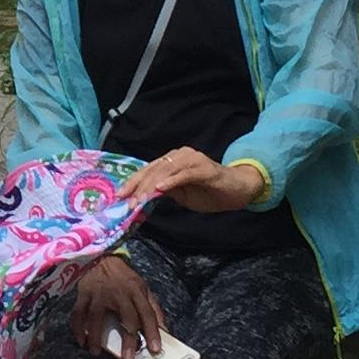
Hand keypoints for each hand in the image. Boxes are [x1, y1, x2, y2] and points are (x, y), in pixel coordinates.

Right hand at [70, 253, 166, 358]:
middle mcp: (119, 293)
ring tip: (95, 352)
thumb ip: (153, 309)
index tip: (154, 350)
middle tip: (127, 358)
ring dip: (96, 336)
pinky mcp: (84, 294)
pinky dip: (77, 328)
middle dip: (128, 339)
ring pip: (97, 317)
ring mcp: (99, 294)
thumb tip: (165, 330)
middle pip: (126, 318)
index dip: (152, 332)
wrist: (101, 257)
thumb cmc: (124, 278)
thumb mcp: (143, 288)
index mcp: (136, 291)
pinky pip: (78, 313)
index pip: (147, 314)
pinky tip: (81, 341)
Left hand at [124, 145, 266, 214]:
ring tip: (139, 200)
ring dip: (150, 186)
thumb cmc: (210, 191)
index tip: (119, 196)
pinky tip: (160, 189)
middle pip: (153, 169)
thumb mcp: (182, 194)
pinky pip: (184, 174)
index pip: (148, 170)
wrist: (239, 189)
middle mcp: (180, 156)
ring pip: (165, 171)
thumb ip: (165, 191)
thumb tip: (144, 196)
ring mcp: (192, 160)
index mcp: (172, 161)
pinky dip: (171, 181)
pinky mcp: (204, 168)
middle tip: (126, 201)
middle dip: (137, 186)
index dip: (132, 182)